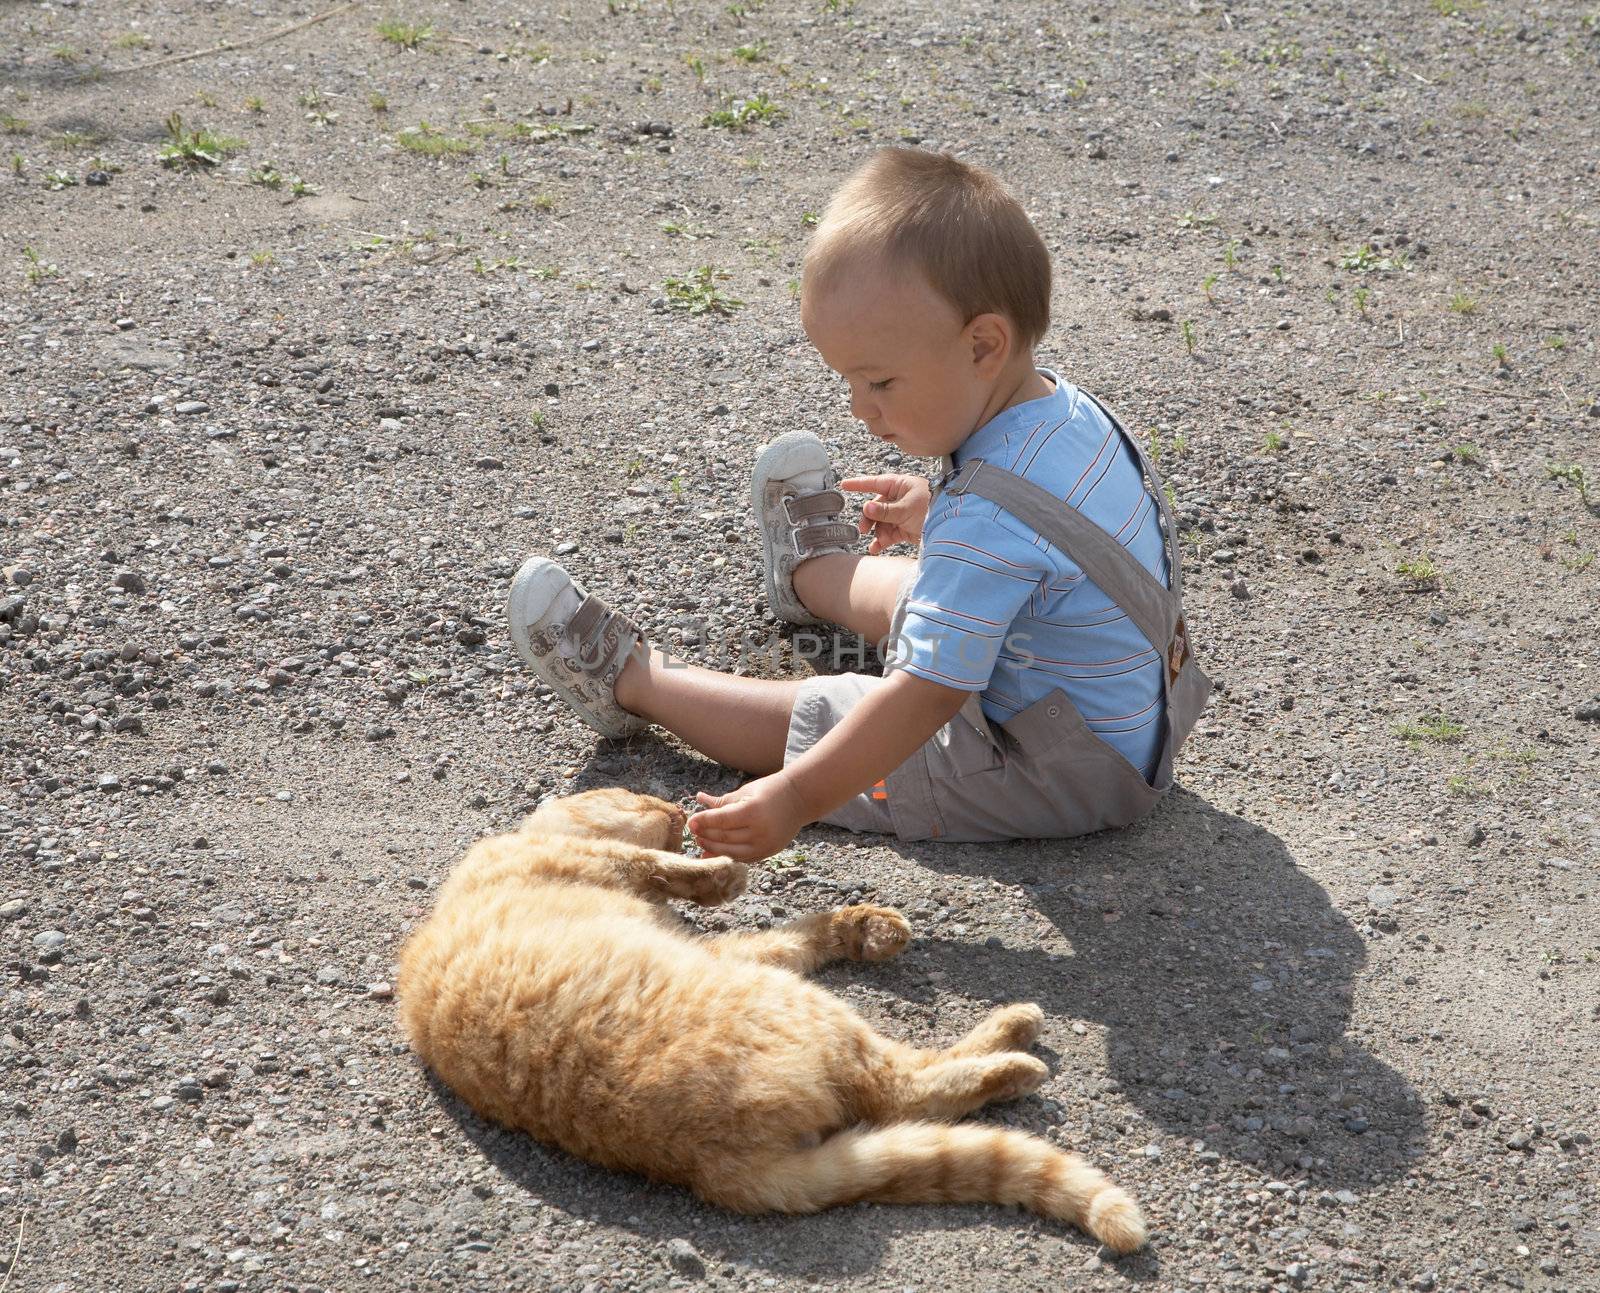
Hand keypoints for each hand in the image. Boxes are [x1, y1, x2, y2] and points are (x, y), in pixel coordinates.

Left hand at [687, 773, 811, 863]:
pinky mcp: (769, 852)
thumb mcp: (746, 791)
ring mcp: (765, 844)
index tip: (691, 822)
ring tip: (701, 842)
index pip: (721, 820)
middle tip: (694, 832)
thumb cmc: (770, 790)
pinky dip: (727, 855)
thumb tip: (699, 800)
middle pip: (724, 837)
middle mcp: (760, 830)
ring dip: (713, 848)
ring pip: (732, 852)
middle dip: (706, 835)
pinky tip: (715, 851)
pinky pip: (743, 858)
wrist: (800, 799)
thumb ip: (723, 801)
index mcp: (753, 811)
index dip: (703, 822)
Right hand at [839, 474, 930, 554]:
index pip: (875, 483)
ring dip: (876, 533)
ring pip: (881, 523)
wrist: (954, 526)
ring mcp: (902, 514)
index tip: (844, 485)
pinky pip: (888, 534)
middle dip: (869, 518)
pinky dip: (881, 541)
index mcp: (900, 486)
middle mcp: (899, 499)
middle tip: (864, 530)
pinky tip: (875, 549)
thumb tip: (865, 508)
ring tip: (875, 543)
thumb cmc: (934, 508)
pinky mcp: (905, 529)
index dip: (859, 484)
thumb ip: (886, 511)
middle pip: (876, 507)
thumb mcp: (907, 508)